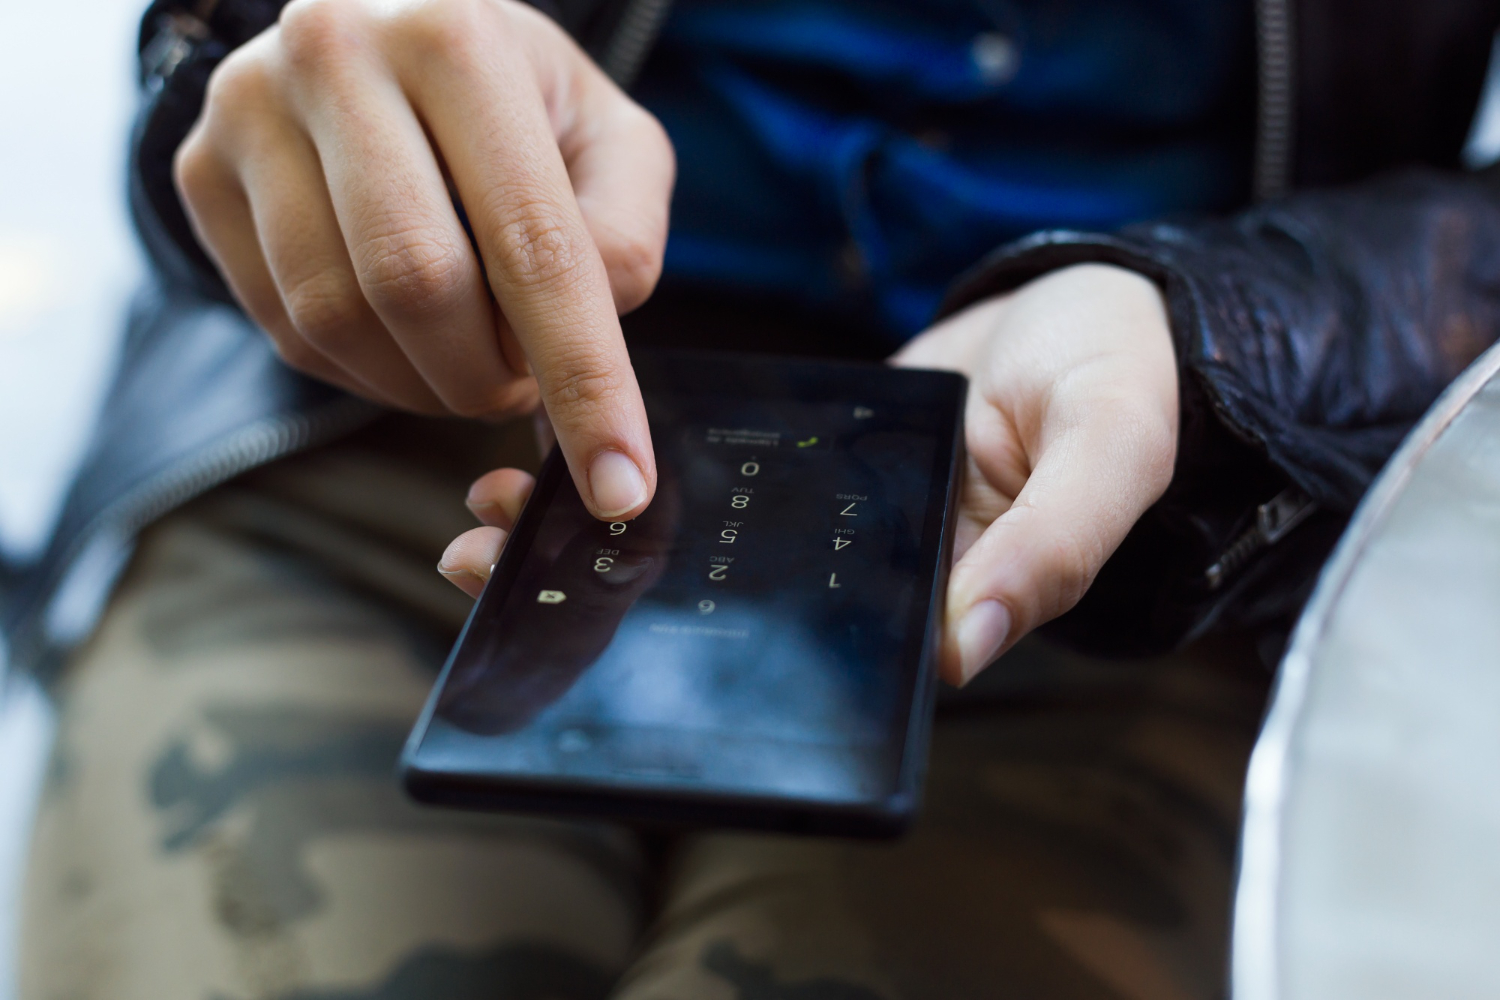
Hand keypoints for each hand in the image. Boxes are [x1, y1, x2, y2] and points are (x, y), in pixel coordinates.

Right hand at [174, 0, 673, 518]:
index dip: (584, 382)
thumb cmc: (520, 108)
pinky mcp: (202, 171)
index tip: (619, 488)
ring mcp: (250, 111)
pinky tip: (402, 338)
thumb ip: (624, 237)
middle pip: (416, 287)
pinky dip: (364, 371)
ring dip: (423, 383)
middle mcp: (337, 55)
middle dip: (487, 378)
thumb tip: (585, 333)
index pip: (533, 245)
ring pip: (336, 319)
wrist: (392, 45)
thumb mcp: (610, 145)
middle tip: (521, 386)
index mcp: (459, 39)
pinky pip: (286, 329)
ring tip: (470, 356)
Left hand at [439, 264, 1178, 687]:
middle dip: (614, 602)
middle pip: (737, 614)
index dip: (715, 680)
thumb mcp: (1109, 455)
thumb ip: (1054, 545)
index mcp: (943, 602)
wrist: (1089, 303)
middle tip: (497, 576)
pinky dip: (643, 467)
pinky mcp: (806, 462)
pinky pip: (719, 476)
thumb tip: (969, 646)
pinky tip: (564, 454)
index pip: (824, 670)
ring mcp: (832, 520)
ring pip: (708, 545)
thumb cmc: (1119, 384)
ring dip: (602, 531)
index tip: (600, 662)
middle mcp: (872, 578)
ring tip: (499, 517)